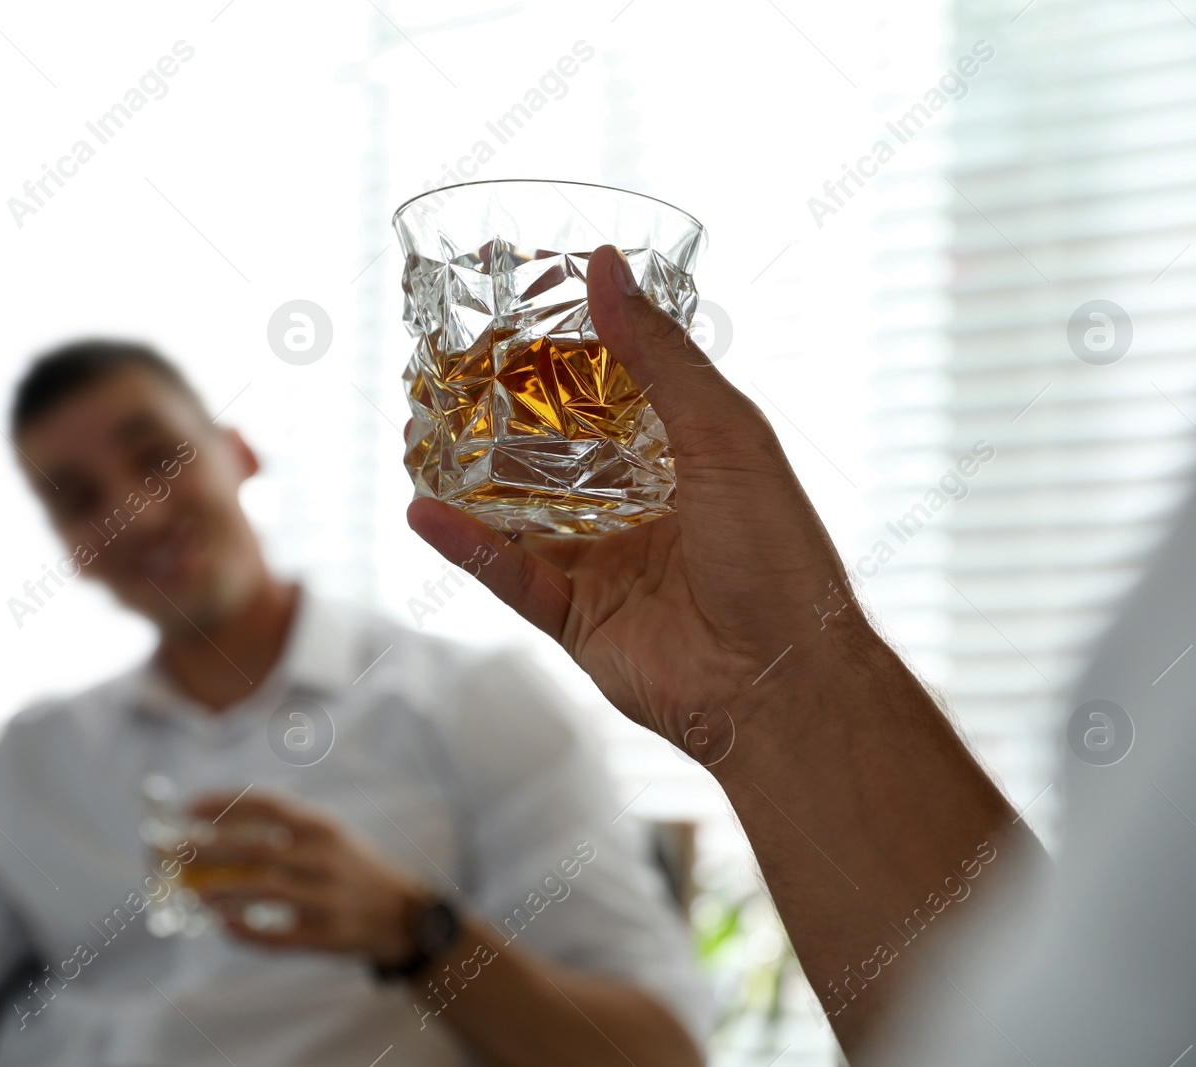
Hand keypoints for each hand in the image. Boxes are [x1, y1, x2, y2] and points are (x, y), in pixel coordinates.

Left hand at [185, 792, 426, 965]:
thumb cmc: (349, 867)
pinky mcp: (329, 935)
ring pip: (264, 894)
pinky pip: (280, 936)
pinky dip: (247, 932)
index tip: (187, 807)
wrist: (402, 913)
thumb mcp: (328, 835)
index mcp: (323, 826)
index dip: (224, 804)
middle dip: (207, 850)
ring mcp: (328, 898)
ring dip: (220, 894)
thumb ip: (283, 829)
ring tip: (189, 894)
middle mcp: (326, 858)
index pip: (267, 806)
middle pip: (256, 851)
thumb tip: (215, 827)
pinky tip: (222, 927)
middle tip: (171, 851)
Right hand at [407, 244, 865, 756]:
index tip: (501, 324)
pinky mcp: (576, 619)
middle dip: (494, 422)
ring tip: (412, 437)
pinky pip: (510, 577)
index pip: (605, 396)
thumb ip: (659, 355)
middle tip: (438, 383)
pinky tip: (423, 511)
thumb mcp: (725, 433)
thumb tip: (606, 266)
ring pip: (518, 515)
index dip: (554, 363)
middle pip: (550, 455)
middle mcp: (638, 506)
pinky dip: (466, 546)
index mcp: (681, 457)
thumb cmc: (777, 554)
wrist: (782, 682)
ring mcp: (604, 564)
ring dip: (466, 480)